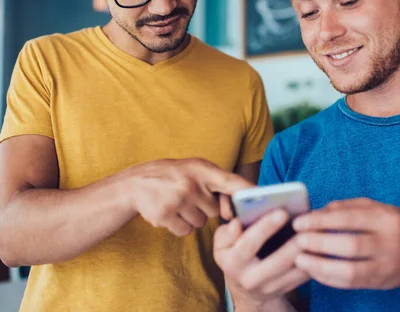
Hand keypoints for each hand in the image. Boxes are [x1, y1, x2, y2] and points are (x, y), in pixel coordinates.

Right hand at [124, 158, 253, 235]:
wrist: (134, 184)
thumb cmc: (172, 176)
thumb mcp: (194, 169)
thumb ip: (216, 184)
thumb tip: (233, 212)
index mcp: (201, 168)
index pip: (230, 181)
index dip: (248, 191)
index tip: (265, 199)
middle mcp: (190, 183)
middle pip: (215, 211)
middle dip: (205, 208)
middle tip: (189, 196)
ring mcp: (176, 200)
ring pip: (201, 222)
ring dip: (192, 217)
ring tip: (177, 203)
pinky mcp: (164, 216)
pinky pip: (186, 230)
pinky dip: (180, 225)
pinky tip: (169, 212)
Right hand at [214, 210, 309, 307]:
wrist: (245, 288)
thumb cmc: (234, 254)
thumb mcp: (222, 244)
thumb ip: (227, 232)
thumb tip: (236, 223)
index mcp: (232, 263)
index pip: (249, 243)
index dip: (265, 227)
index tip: (282, 212)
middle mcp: (250, 279)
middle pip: (277, 262)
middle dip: (293, 243)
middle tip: (307, 226)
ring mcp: (269, 288)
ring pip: (294, 272)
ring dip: (308, 253)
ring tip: (318, 233)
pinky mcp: (285, 290)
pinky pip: (303, 277)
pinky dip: (314, 261)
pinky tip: (320, 245)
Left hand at [292, 198, 399, 289]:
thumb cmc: (393, 226)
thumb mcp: (377, 208)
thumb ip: (347, 207)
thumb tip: (315, 213)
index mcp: (387, 217)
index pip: (348, 218)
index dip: (320, 220)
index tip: (299, 222)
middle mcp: (390, 242)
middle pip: (350, 245)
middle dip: (319, 242)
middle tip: (298, 240)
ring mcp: (387, 266)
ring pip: (350, 270)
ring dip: (320, 265)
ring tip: (300, 259)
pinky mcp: (381, 283)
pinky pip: (351, 284)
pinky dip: (329, 278)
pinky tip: (313, 271)